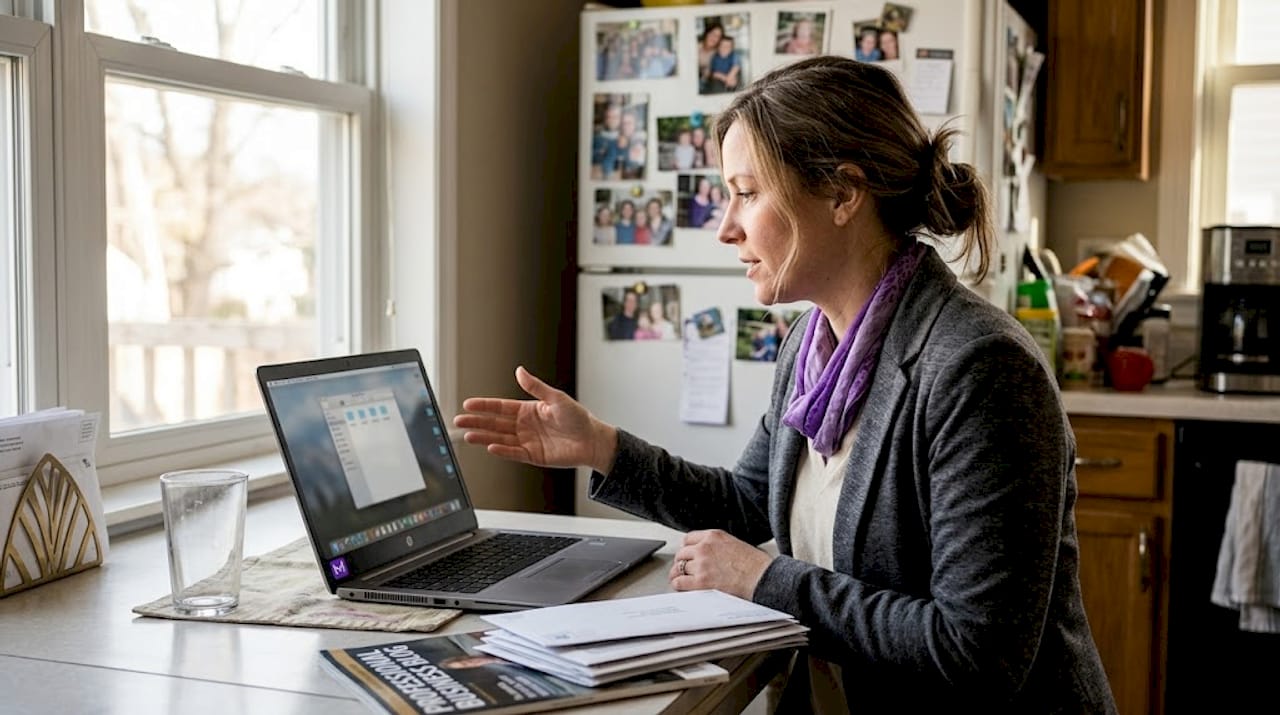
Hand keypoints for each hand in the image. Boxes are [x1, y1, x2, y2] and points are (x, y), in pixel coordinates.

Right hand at [453, 366, 617, 472]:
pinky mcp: (533, 456)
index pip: (500, 407)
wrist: (592, 440)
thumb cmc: (578, 418)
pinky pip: (514, 453)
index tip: (468, 404)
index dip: (484, 406)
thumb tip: (520, 371)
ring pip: (500, 438)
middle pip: (495, 423)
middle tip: (459, 420)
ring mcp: (527, 441)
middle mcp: (524, 426)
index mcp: (528, 410)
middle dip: (477, 421)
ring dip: (484, 436)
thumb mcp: (556, 398)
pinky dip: (502, 451)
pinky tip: (490, 447)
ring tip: (467, 435)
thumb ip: (536, 387)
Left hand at [669, 530, 773, 600]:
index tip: (686, 554)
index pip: (688, 538)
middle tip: (682, 569)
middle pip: (682, 553)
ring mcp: (701, 564)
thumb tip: (709, 556)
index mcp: (713, 536)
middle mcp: (705, 547)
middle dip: (682, 562)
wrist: (762, 577)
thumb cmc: (755, 564)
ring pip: (679, 568)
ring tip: (680, 580)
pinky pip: (679, 582)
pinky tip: (682, 587)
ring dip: (679, 574)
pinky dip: (678, 585)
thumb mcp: (734, 544)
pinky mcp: (701, 581)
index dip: (686, 548)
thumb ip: (718, 547)